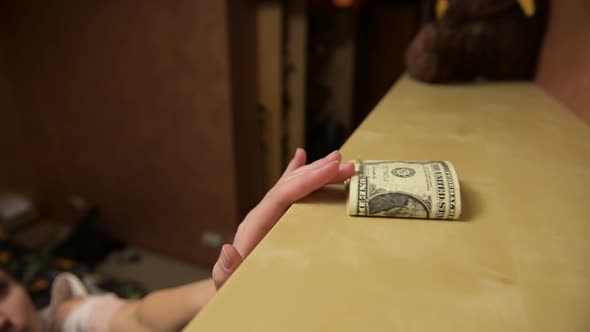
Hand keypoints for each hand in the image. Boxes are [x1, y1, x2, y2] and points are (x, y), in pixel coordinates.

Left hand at [212, 149, 354, 288]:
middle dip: (317, 172)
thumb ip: (226, 269)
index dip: (306, 181)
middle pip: (290, 185)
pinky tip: (301, 156)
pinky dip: (295, 173)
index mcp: (255, 225)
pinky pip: (287, 192)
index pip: (282, 195)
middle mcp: (261, 214)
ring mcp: (267, 215)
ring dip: (314, 171)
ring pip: (292, 186)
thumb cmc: (229, 288)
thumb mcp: (227, 282)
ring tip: (337, 158)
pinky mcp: (273, 218)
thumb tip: (228, 249)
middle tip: (343, 162)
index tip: (330, 170)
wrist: (227, 288)